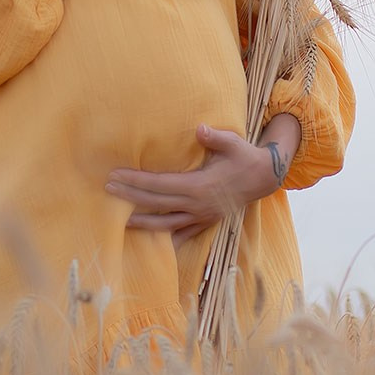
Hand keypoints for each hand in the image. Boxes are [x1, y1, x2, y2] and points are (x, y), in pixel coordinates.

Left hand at [105, 119, 299, 247]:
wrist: (265, 177)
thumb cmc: (245, 156)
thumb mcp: (233, 143)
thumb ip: (215, 137)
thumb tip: (199, 129)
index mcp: (200, 186)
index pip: (160, 185)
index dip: (136, 181)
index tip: (116, 177)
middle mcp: (198, 205)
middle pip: (157, 204)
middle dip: (131, 197)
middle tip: (108, 189)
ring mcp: (203, 217)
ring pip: (167, 224)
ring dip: (144, 223)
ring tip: (122, 222)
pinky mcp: (207, 222)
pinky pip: (184, 234)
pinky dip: (168, 240)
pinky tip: (155, 246)